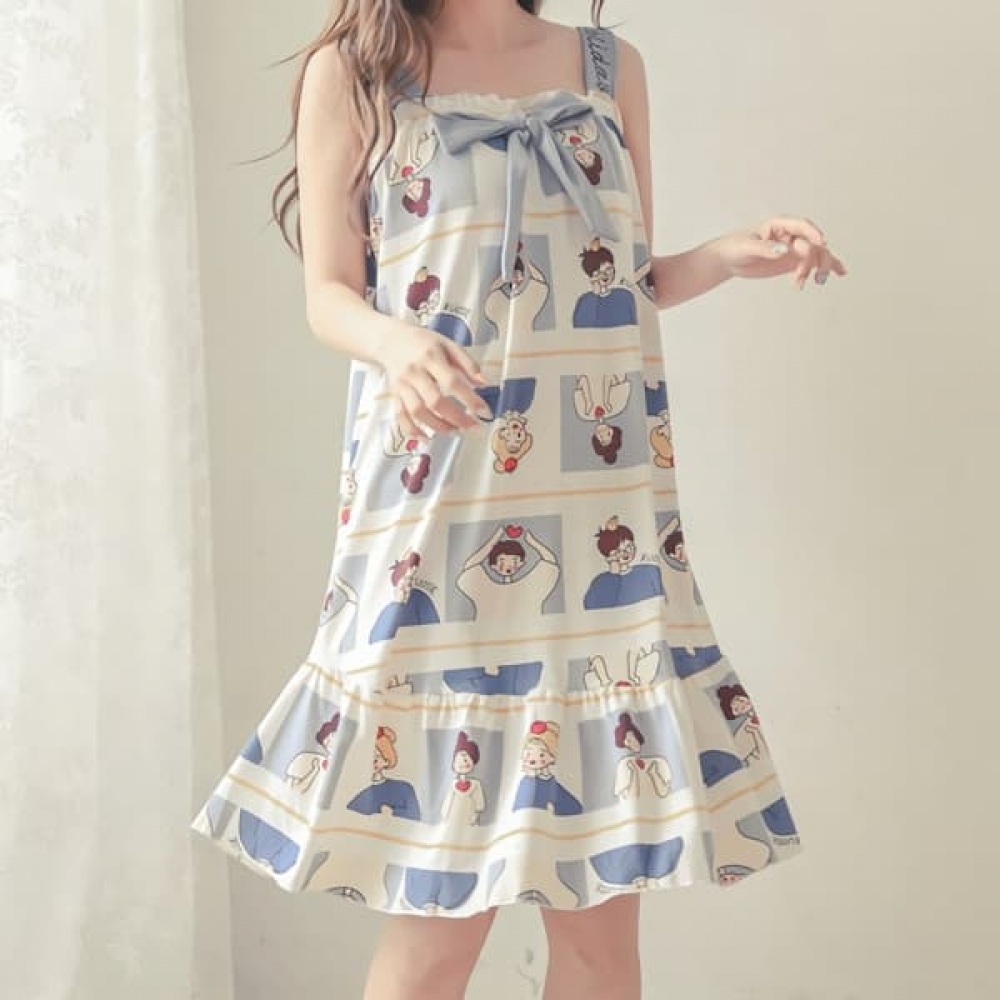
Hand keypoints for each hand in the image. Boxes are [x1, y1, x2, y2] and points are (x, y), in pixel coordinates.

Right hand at [379, 321, 492, 442]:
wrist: (390, 339)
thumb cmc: (423, 342)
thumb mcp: (448, 345)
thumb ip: (468, 363)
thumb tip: (484, 384)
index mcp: (431, 357)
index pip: (452, 382)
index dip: (470, 399)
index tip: (485, 412)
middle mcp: (414, 372)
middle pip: (434, 400)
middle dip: (456, 418)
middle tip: (472, 426)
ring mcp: (402, 385)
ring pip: (418, 412)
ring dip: (438, 426)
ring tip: (455, 431)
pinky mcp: (394, 395)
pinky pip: (400, 416)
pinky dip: (412, 430)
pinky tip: (426, 438)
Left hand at [715, 216, 847, 287]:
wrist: (728, 260)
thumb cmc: (735, 248)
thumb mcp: (747, 247)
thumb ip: (765, 248)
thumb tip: (784, 250)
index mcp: (780, 224)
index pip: (802, 226)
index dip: (813, 233)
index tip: (821, 243)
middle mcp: (791, 235)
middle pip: (812, 243)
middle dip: (814, 259)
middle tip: (809, 276)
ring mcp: (794, 248)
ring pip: (816, 254)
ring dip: (821, 267)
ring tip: (818, 281)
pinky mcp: (793, 261)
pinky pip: (813, 263)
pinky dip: (827, 267)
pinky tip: (839, 273)